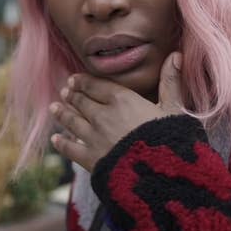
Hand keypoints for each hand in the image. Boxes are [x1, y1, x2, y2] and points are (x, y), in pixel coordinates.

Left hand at [50, 51, 183, 171]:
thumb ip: (171, 82)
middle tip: (65, 91)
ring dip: (63, 113)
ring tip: (55, 107)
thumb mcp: (175, 108)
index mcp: (123, 100)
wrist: (161, 176)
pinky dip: (62, 143)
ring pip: (73, 121)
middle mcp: (103, 116)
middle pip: (82, 102)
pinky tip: (56, 139)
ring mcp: (95, 138)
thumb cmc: (172, 139)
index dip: (83, 81)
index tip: (74, 79)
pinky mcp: (91, 160)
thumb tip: (176, 55)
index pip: (97, 86)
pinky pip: (71, 148)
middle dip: (73, 96)